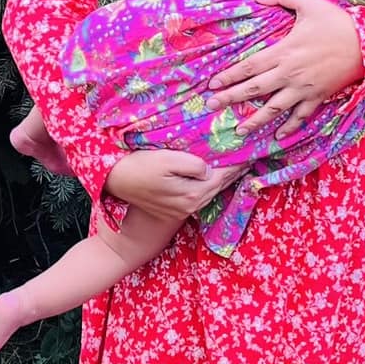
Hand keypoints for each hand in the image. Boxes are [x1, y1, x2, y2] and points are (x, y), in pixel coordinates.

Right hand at [103, 148, 243, 223]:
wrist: (114, 180)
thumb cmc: (140, 166)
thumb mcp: (168, 159)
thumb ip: (194, 165)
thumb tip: (208, 168)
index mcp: (192, 194)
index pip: (222, 177)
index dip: (236, 165)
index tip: (250, 153)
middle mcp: (190, 206)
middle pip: (218, 187)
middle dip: (232, 173)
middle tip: (247, 158)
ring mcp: (181, 210)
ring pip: (208, 193)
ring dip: (221, 179)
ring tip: (232, 166)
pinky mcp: (172, 209)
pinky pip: (197, 195)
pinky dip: (208, 185)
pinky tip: (210, 176)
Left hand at [207, 0, 364, 136]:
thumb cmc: (337, 22)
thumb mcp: (309, 2)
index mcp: (284, 51)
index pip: (249, 66)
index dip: (229, 76)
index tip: (212, 84)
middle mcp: (290, 74)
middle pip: (255, 89)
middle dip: (231, 98)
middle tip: (213, 106)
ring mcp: (304, 88)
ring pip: (274, 108)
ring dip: (255, 120)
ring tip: (239, 130)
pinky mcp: (319, 97)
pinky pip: (301, 116)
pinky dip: (289, 127)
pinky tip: (278, 136)